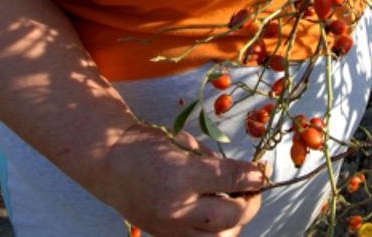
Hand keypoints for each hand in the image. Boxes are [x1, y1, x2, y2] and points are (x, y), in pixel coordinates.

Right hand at [100, 121, 268, 236]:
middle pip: (231, 217)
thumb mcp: (188, 144)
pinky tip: (216, 217)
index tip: (261, 172)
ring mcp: (170, 228)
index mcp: (182, 175)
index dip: (253, 176)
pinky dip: (215, 232)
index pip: (232, 179)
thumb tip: (248, 174)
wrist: (109, 164)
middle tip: (252, 191)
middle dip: (250, 204)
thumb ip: (218, 163)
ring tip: (235, 205)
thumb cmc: (149, 146)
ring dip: (235, 223)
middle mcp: (177, 208)